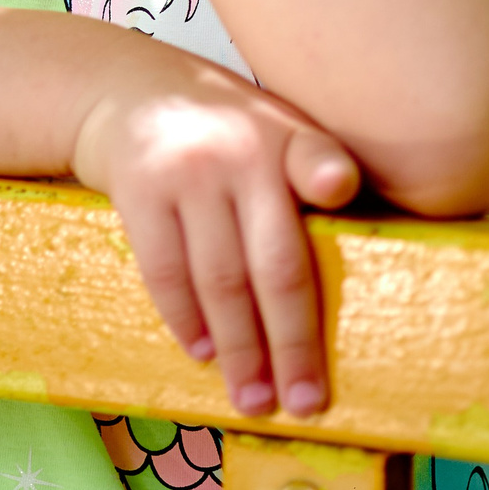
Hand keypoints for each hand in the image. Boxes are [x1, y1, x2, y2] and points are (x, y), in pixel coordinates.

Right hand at [71, 50, 359, 418]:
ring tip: (253, 399)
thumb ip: (313, 178)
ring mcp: (185, 172)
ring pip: (219, 280)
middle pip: (273, 261)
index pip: (314, 157)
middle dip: (292, 341)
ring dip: (239, 350)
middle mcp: (238, 152)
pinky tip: (204, 352)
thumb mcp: (274, 130)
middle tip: (303, 403)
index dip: (328, 174)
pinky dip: (185, 318)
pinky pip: (165, 269)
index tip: (338, 188)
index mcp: (285, 138)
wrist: (127, 87)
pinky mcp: (137, 188)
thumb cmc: (223, 128)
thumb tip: (360, 259)